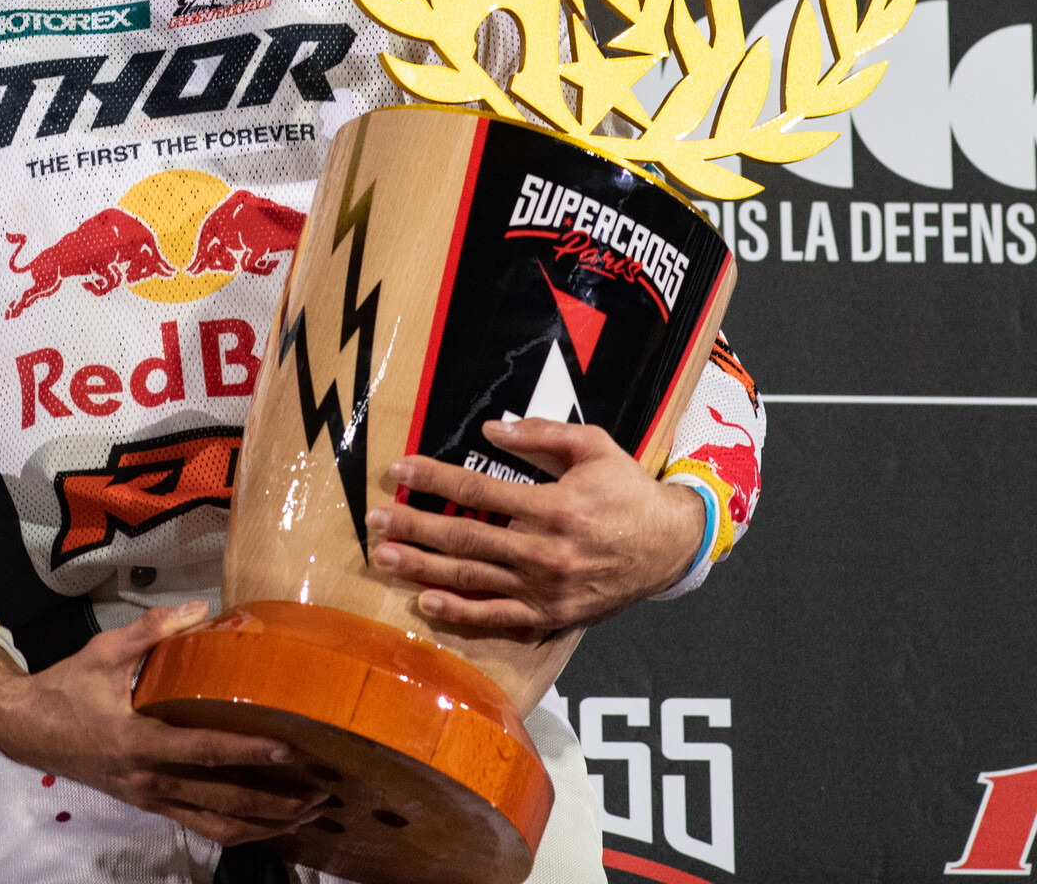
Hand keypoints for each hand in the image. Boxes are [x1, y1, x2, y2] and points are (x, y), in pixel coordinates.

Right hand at [0, 603, 323, 846]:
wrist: (24, 729)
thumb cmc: (64, 688)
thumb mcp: (102, 652)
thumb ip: (152, 631)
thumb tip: (201, 609)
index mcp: (134, 741)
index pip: (201, 752)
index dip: (246, 752)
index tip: (289, 749)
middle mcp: (146, 779)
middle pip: (220, 800)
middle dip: (274, 801)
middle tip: (320, 791)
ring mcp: (148, 798)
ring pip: (216, 825)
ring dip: (265, 824)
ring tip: (306, 814)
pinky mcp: (149, 805)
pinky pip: (200, 827)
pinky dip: (238, 829)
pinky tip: (268, 823)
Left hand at [368, 417, 708, 629]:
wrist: (671, 546)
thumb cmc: (627, 490)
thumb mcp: (594, 446)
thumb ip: (541, 434)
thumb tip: (490, 427)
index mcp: (553, 507)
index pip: (477, 489)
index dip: (433, 478)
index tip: (399, 470)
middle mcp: (545, 552)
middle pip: (464, 538)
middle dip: (413, 527)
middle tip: (373, 520)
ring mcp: (546, 589)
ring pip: (472, 579)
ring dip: (423, 569)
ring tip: (384, 557)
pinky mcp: (551, 616)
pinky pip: (498, 618)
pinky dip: (460, 614)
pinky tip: (426, 604)